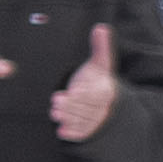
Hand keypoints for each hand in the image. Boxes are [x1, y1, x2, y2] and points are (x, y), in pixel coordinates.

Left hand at [52, 21, 122, 143]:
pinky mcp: (86, 131)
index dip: (82, 94)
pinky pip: (79, 134)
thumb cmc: (97, 80)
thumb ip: (100, 47)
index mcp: (106, 91)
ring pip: (81, 121)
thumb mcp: (100, 64)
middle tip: (57, 101)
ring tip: (56, 112)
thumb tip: (101, 27)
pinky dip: (70, 133)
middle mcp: (103, 108)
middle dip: (71, 105)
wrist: (107, 103)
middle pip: (86, 108)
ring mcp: (95, 121)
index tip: (70, 91)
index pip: (95, 94)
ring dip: (68, 117)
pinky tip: (61, 130)